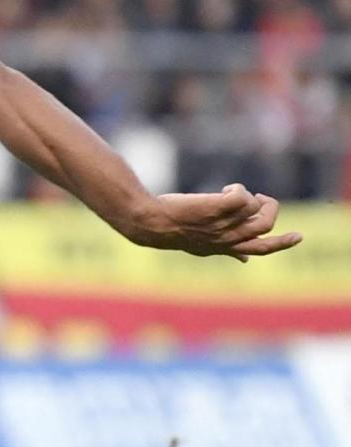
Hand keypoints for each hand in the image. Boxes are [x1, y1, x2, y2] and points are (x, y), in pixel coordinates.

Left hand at [128, 184, 301, 261]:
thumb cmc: (170, 231)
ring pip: (255, 210)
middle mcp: (226, 238)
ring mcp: (221, 223)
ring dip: (249, 196)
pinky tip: (226, 188)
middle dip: (271, 210)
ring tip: (232, 191)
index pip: (261, 250)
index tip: (298, 236)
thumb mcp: (201, 245)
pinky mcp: (216, 207)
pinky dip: (239, 189)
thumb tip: (245, 259)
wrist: (148, 223)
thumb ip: (226, 249)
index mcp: (224, 247)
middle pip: (265, 228)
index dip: (282, 243)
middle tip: (260, 198)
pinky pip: (243, 196)